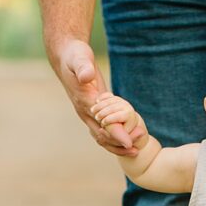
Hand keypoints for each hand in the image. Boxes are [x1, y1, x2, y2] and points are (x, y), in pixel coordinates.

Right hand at [51, 38, 143, 155]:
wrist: (66, 57)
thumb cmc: (75, 56)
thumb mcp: (79, 57)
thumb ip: (83, 67)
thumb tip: (86, 77)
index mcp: (84, 102)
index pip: (101, 123)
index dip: (115, 134)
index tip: (129, 143)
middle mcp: (85, 112)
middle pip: (102, 137)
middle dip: (120, 144)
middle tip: (138, 148)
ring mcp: (89, 114)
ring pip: (103, 138)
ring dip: (118, 146)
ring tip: (137, 150)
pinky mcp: (94, 112)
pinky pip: (105, 131)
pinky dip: (116, 139)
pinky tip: (130, 141)